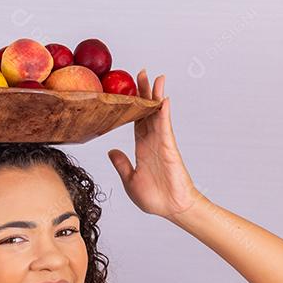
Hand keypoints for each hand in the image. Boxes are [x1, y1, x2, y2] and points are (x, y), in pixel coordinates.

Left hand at [107, 70, 200, 218]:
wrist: (171, 209)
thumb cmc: (155, 198)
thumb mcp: (130, 180)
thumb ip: (121, 164)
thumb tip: (111, 150)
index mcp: (142, 148)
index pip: (136, 120)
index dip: (132, 105)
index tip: (127, 90)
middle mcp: (152, 141)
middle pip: (147, 111)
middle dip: (144, 92)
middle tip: (140, 73)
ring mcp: (162, 143)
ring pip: (158, 114)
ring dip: (156, 96)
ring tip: (155, 77)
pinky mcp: (169, 148)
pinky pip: (165, 127)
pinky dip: (163, 113)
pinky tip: (162, 99)